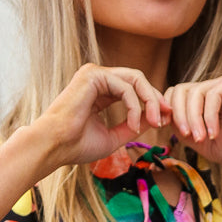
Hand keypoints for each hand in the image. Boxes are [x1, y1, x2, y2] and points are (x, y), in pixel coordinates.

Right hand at [33, 63, 171, 171]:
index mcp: (100, 90)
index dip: (151, 102)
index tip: (164, 119)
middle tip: (166, 117)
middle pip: (138, 80)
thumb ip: (132, 126)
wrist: (55, 147)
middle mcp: (97, 78)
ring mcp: (94, 74)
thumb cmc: (76, 146)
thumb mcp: (113, 137)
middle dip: (155, 98)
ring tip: (154, 123)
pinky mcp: (93, 75)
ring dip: (149, 102)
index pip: (133, 88)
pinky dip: (135, 106)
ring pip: (135, 79)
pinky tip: (133, 124)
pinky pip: (125, 87)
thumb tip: (155, 119)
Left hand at [163, 71, 221, 171]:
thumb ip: (184, 129)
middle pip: (179, 91)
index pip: (175, 97)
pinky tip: (214, 133)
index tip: (170, 133)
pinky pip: (212, 94)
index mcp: (205, 103)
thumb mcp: (205, 143)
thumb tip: (163, 118)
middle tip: (186, 136)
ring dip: (193, 118)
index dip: (168, 113)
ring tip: (202, 138)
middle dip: (178, 115)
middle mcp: (214, 89)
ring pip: (194, 92)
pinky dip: (208, 116)